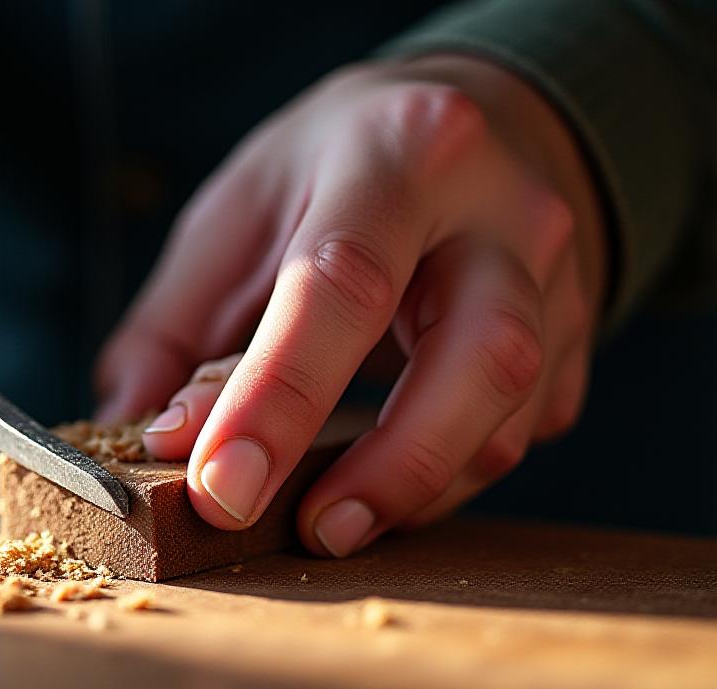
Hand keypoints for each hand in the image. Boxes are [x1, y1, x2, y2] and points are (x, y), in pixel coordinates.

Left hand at [96, 56, 606, 555]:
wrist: (469, 126)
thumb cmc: (333, 169)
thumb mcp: (236, 212)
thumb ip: (174, 328)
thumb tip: (142, 439)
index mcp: (394, 152)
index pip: (340, 285)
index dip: (278, 398)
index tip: (222, 488)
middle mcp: (499, 208)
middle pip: (481, 357)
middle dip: (391, 467)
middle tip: (311, 530)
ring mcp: (557, 275)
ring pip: (514, 414)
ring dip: (417, 488)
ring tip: (333, 519)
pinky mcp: (577, 334)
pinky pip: (525, 429)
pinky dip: (449, 474)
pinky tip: (387, 478)